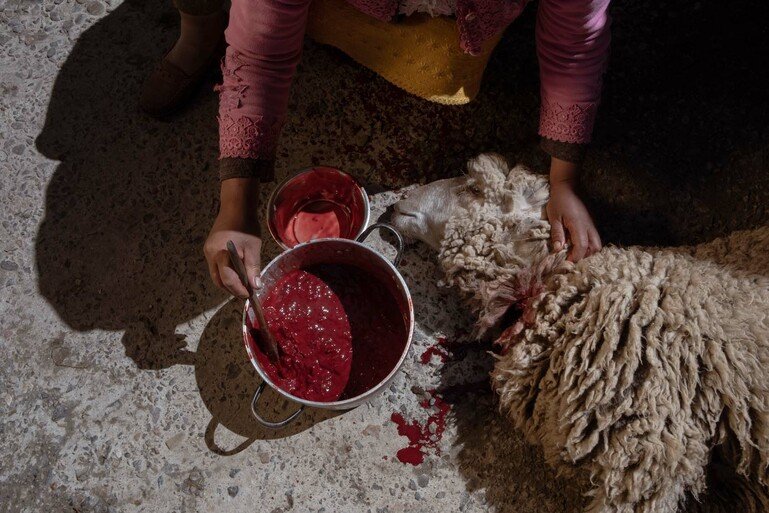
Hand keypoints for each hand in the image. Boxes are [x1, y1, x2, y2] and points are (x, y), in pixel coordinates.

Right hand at [204, 178, 262, 297]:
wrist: (235, 207)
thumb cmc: (246, 227)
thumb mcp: (253, 248)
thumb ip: (253, 268)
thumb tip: (255, 286)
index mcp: (222, 254)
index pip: (227, 280)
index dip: (238, 290)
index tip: (248, 295)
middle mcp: (211, 254)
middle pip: (218, 280)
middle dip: (231, 289)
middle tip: (246, 292)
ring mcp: (208, 251)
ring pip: (215, 274)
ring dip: (228, 281)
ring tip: (242, 283)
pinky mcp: (208, 248)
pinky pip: (215, 266)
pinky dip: (224, 272)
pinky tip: (236, 271)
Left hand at [546, 158, 600, 261]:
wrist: (568, 186)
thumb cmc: (559, 201)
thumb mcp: (554, 217)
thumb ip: (557, 234)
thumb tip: (558, 250)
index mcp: (578, 225)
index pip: (581, 247)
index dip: (575, 257)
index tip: (566, 262)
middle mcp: (589, 226)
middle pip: (595, 248)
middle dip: (584, 256)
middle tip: (571, 257)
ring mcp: (592, 224)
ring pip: (596, 243)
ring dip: (587, 250)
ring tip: (573, 251)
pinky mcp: (592, 222)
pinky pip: (594, 237)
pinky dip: (588, 244)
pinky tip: (576, 243)